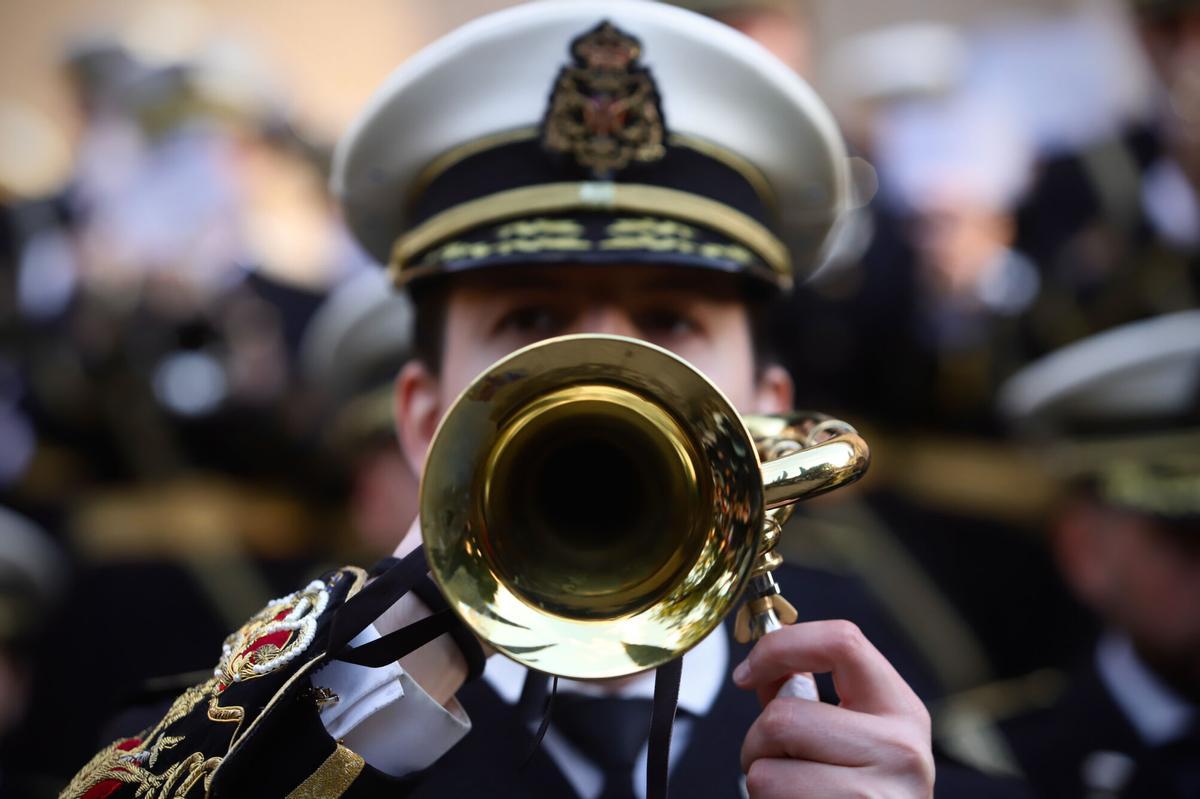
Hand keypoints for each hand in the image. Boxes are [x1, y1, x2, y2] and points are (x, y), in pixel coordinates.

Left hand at [734, 620, 933, 797]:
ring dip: (760, 786)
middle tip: (776, 762)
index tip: (747, 675)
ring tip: (793, 794)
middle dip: (758, 743)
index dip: (781, 648)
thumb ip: (805, 697)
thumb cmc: (857, 794)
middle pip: (784, 719)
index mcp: (902, 711)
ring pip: (766, 773)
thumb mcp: (848, 737)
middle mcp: (903, 752)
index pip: (842, 642)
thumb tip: (762, 663)